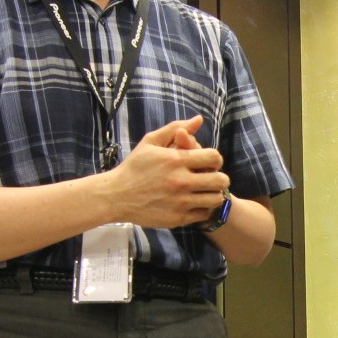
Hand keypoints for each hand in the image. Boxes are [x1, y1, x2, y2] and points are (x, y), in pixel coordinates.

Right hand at [103, 116, 227, 228]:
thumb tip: (199, 119)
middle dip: (220, 178)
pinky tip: (194, 202)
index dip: (215, 159)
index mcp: (176, 160)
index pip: (214, 158)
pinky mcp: (177, 218)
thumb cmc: (134, 167)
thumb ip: (176, 129)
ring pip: (216, 199)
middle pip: (221, 180)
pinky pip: (204, 213)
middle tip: (211, 178)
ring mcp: (180, 202)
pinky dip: (203, 208)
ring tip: (205, 191)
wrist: (116, 196)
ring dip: (214, 194)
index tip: (208, 162)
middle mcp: (181, 181)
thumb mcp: (151, 142)